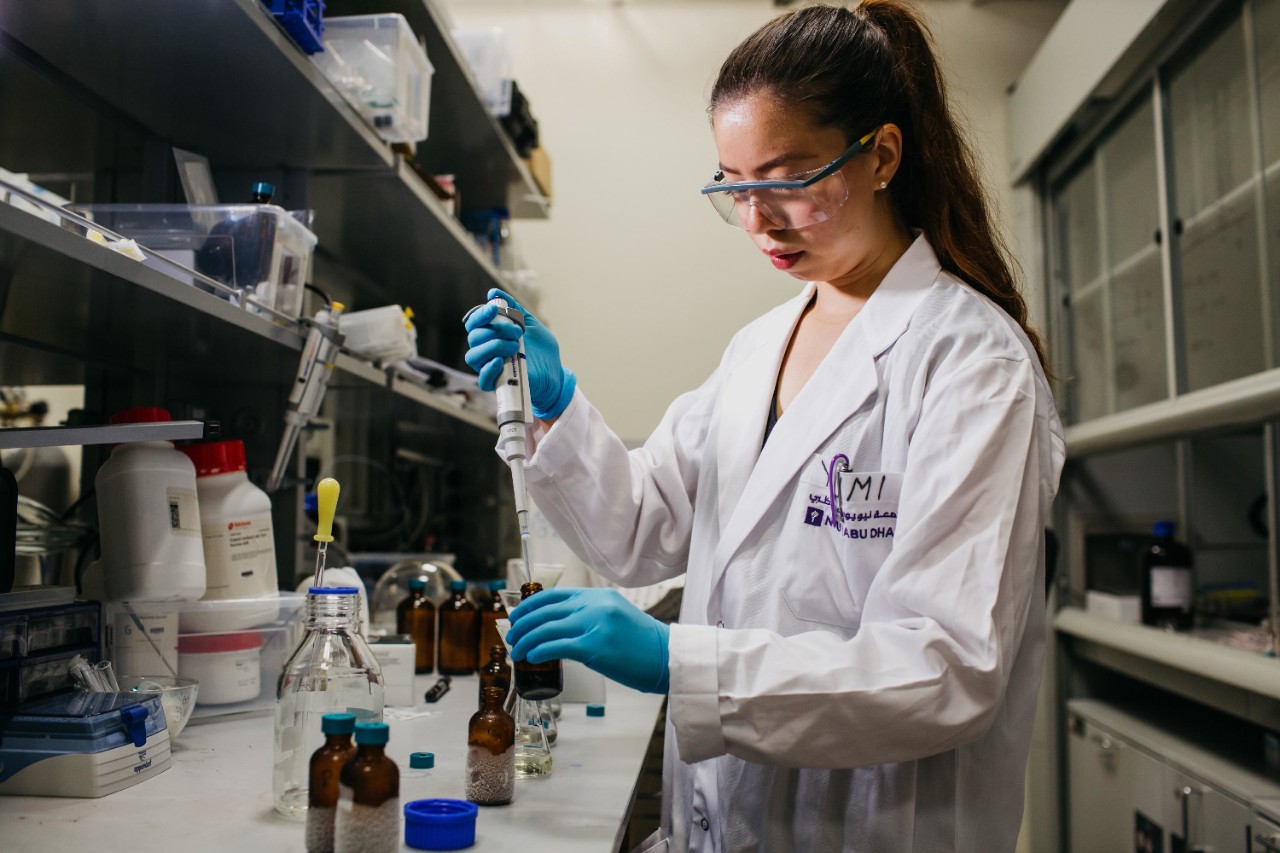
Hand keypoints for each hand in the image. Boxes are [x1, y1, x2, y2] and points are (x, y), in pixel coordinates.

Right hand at [463, 288, 575, 419]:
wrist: (555, 371)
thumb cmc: (541, 349)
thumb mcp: (530, 323)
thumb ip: (513, 308)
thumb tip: (493, 293)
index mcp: (491, 335)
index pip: (474, 323)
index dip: (480, 314)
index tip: (494, 309)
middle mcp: (486, 350)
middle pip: (474, 337)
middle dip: (496, 329)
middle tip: (518, 332)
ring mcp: (490, 367)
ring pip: (474, 356)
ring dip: (493, 346)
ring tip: (515, 346)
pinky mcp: (497, 384)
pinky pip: (482, 379)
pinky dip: (489, 369)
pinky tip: (502, 361)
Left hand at [506, 588, 669, 693]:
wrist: (666, 656)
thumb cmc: (642, 642)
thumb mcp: (615, 616)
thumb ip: (590, 614)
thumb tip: (558, 626)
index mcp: (598, 595)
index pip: (554, 594)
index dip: (529, 605)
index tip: (517, 616)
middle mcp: (594, 605)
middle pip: (545, 611)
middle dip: (521, 624)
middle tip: (510, 636)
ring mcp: (594, 625)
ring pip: (546, 629)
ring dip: (525, 641)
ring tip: (516, 652)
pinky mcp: (595, 647)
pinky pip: (556, 646)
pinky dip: (539, 651)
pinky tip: (532, 657)